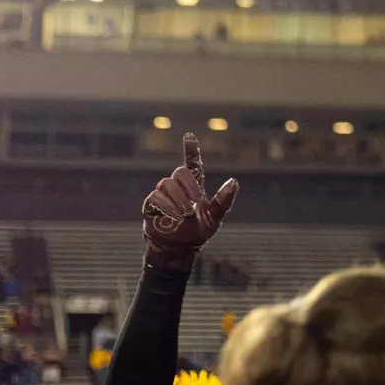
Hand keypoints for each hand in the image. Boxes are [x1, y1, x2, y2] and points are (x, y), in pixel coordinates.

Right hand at [142, 133, 237, 269]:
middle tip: (194, 202)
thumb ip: (224, 200)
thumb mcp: (215, 217)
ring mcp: (163, 195)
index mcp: (194, 186)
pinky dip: (167, 206)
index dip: (191, 149)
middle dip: (188, 187)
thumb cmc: (199, 231)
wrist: (180, 249)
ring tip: (185, 213)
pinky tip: (173, 215)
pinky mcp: (151, 205)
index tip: (189, 136)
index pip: (192, 164)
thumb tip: (234, 181)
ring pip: (167, 184)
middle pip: (179, 173)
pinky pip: (156, 197)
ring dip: (178, 199)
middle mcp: (177, 187)